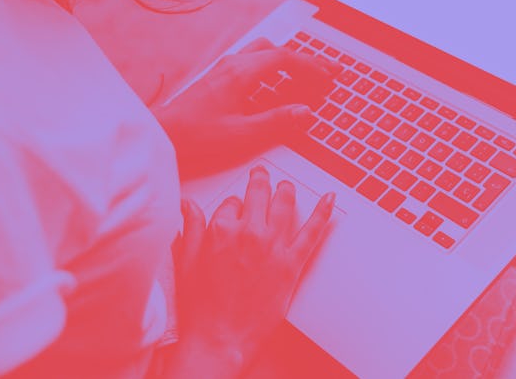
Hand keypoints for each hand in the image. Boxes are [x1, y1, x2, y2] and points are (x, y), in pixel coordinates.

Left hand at [154, 38, 339, 178]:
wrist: (164, 134)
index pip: (286, 59)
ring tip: (306, 72)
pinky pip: (253, 60)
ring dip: (288, 60)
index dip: (311, 66)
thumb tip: (305, 111)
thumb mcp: (242, 133)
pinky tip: (276, 80)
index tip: (328, 77)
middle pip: (278, 51)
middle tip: (326, 70)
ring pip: (264, 52)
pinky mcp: (219, 77)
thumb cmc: (196, 134)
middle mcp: (233, 64)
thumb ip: (277, 121)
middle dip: (305, 60)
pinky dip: (273, 65)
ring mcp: (225, 68)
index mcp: (242, 73)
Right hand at [171, 166, 334, 376]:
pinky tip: (329, 200)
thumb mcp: (186, 262)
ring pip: (284, 204)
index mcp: (221, 230)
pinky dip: (323, 213)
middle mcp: (249, 233)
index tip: (234, 211)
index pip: (231, 202)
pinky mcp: (291, 264)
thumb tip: (187, 205)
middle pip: (259, 193)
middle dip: (260, 180)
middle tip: (262, 175)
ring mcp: (272, 247)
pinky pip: (311, 232)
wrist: (220, 339)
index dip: (233, 206)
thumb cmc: (200, 308)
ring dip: (286, 190)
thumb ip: (190, 228)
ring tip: (286, 186)